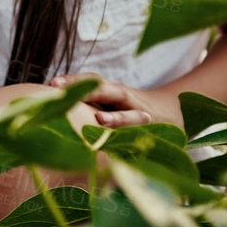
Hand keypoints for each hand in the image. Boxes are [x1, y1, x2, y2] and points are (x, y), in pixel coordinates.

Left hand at [49, 73, 181, 129]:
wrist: (174, 112)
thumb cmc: (130, 109)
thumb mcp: (111, 102)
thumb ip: (88, 104)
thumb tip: (52, 107)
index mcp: (112, 92)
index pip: (93, 81)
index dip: (74, 80)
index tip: (53, 83)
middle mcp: (126, 99)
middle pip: (107, 91)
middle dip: (87, 90)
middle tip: (64, 91)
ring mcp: (142, 114)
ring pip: (130, 113)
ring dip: (116, 116)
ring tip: (100, 118)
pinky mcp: (154, 131)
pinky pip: (145, 135)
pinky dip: (139, 139)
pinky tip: (128, 146)